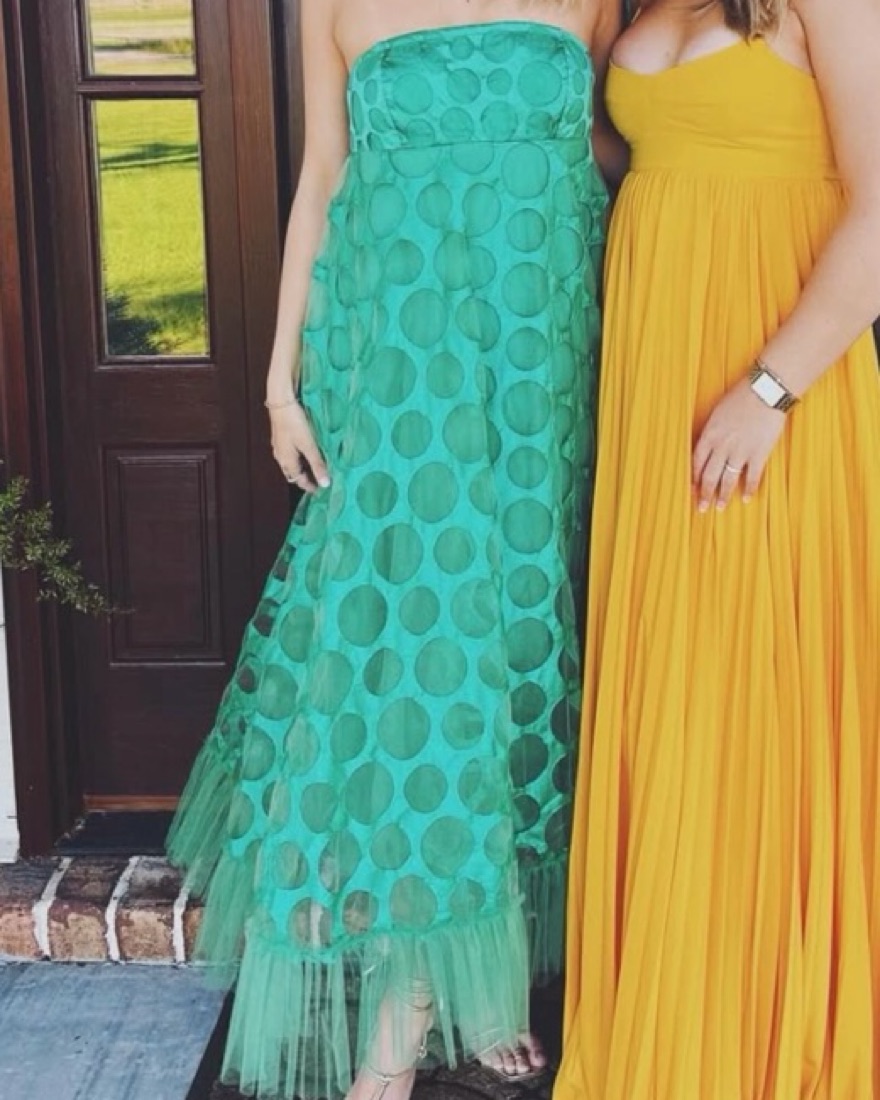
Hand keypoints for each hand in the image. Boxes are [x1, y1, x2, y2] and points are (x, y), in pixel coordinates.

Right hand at [268, 400, 329, 493]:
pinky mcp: (280, 436)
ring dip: (301, 466)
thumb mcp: (309, 445)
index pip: (297, 479)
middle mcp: (280, 456)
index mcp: (286, 461)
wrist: (281, 402)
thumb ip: (317, 464)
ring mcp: (279, 445)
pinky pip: (289, 452)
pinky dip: (298, 456)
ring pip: (290, 462)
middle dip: (304, 477)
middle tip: (318, 479)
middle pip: (292, 472)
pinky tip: (306, 450)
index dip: (308, 486)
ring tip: (315, 466)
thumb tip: (325, 484)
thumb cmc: (294, 423)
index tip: (319, 489)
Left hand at [692, 377, 786, 510]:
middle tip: (701, 508)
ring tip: (720, 508)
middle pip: (709, 476)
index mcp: (710, 435)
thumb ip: (712, 432)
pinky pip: (752, 476)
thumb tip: (707, 446)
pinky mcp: (759, 453)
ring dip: (723, 495)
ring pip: (728, 479)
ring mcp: (741, 451)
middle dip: (705, 494)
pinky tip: (745, 498)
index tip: (691, 490)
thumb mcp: (717, 413)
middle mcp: (722, 446)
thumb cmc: (741, 397)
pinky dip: (749, 488)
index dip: (693, 479)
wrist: (765, 391)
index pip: (696, 463)